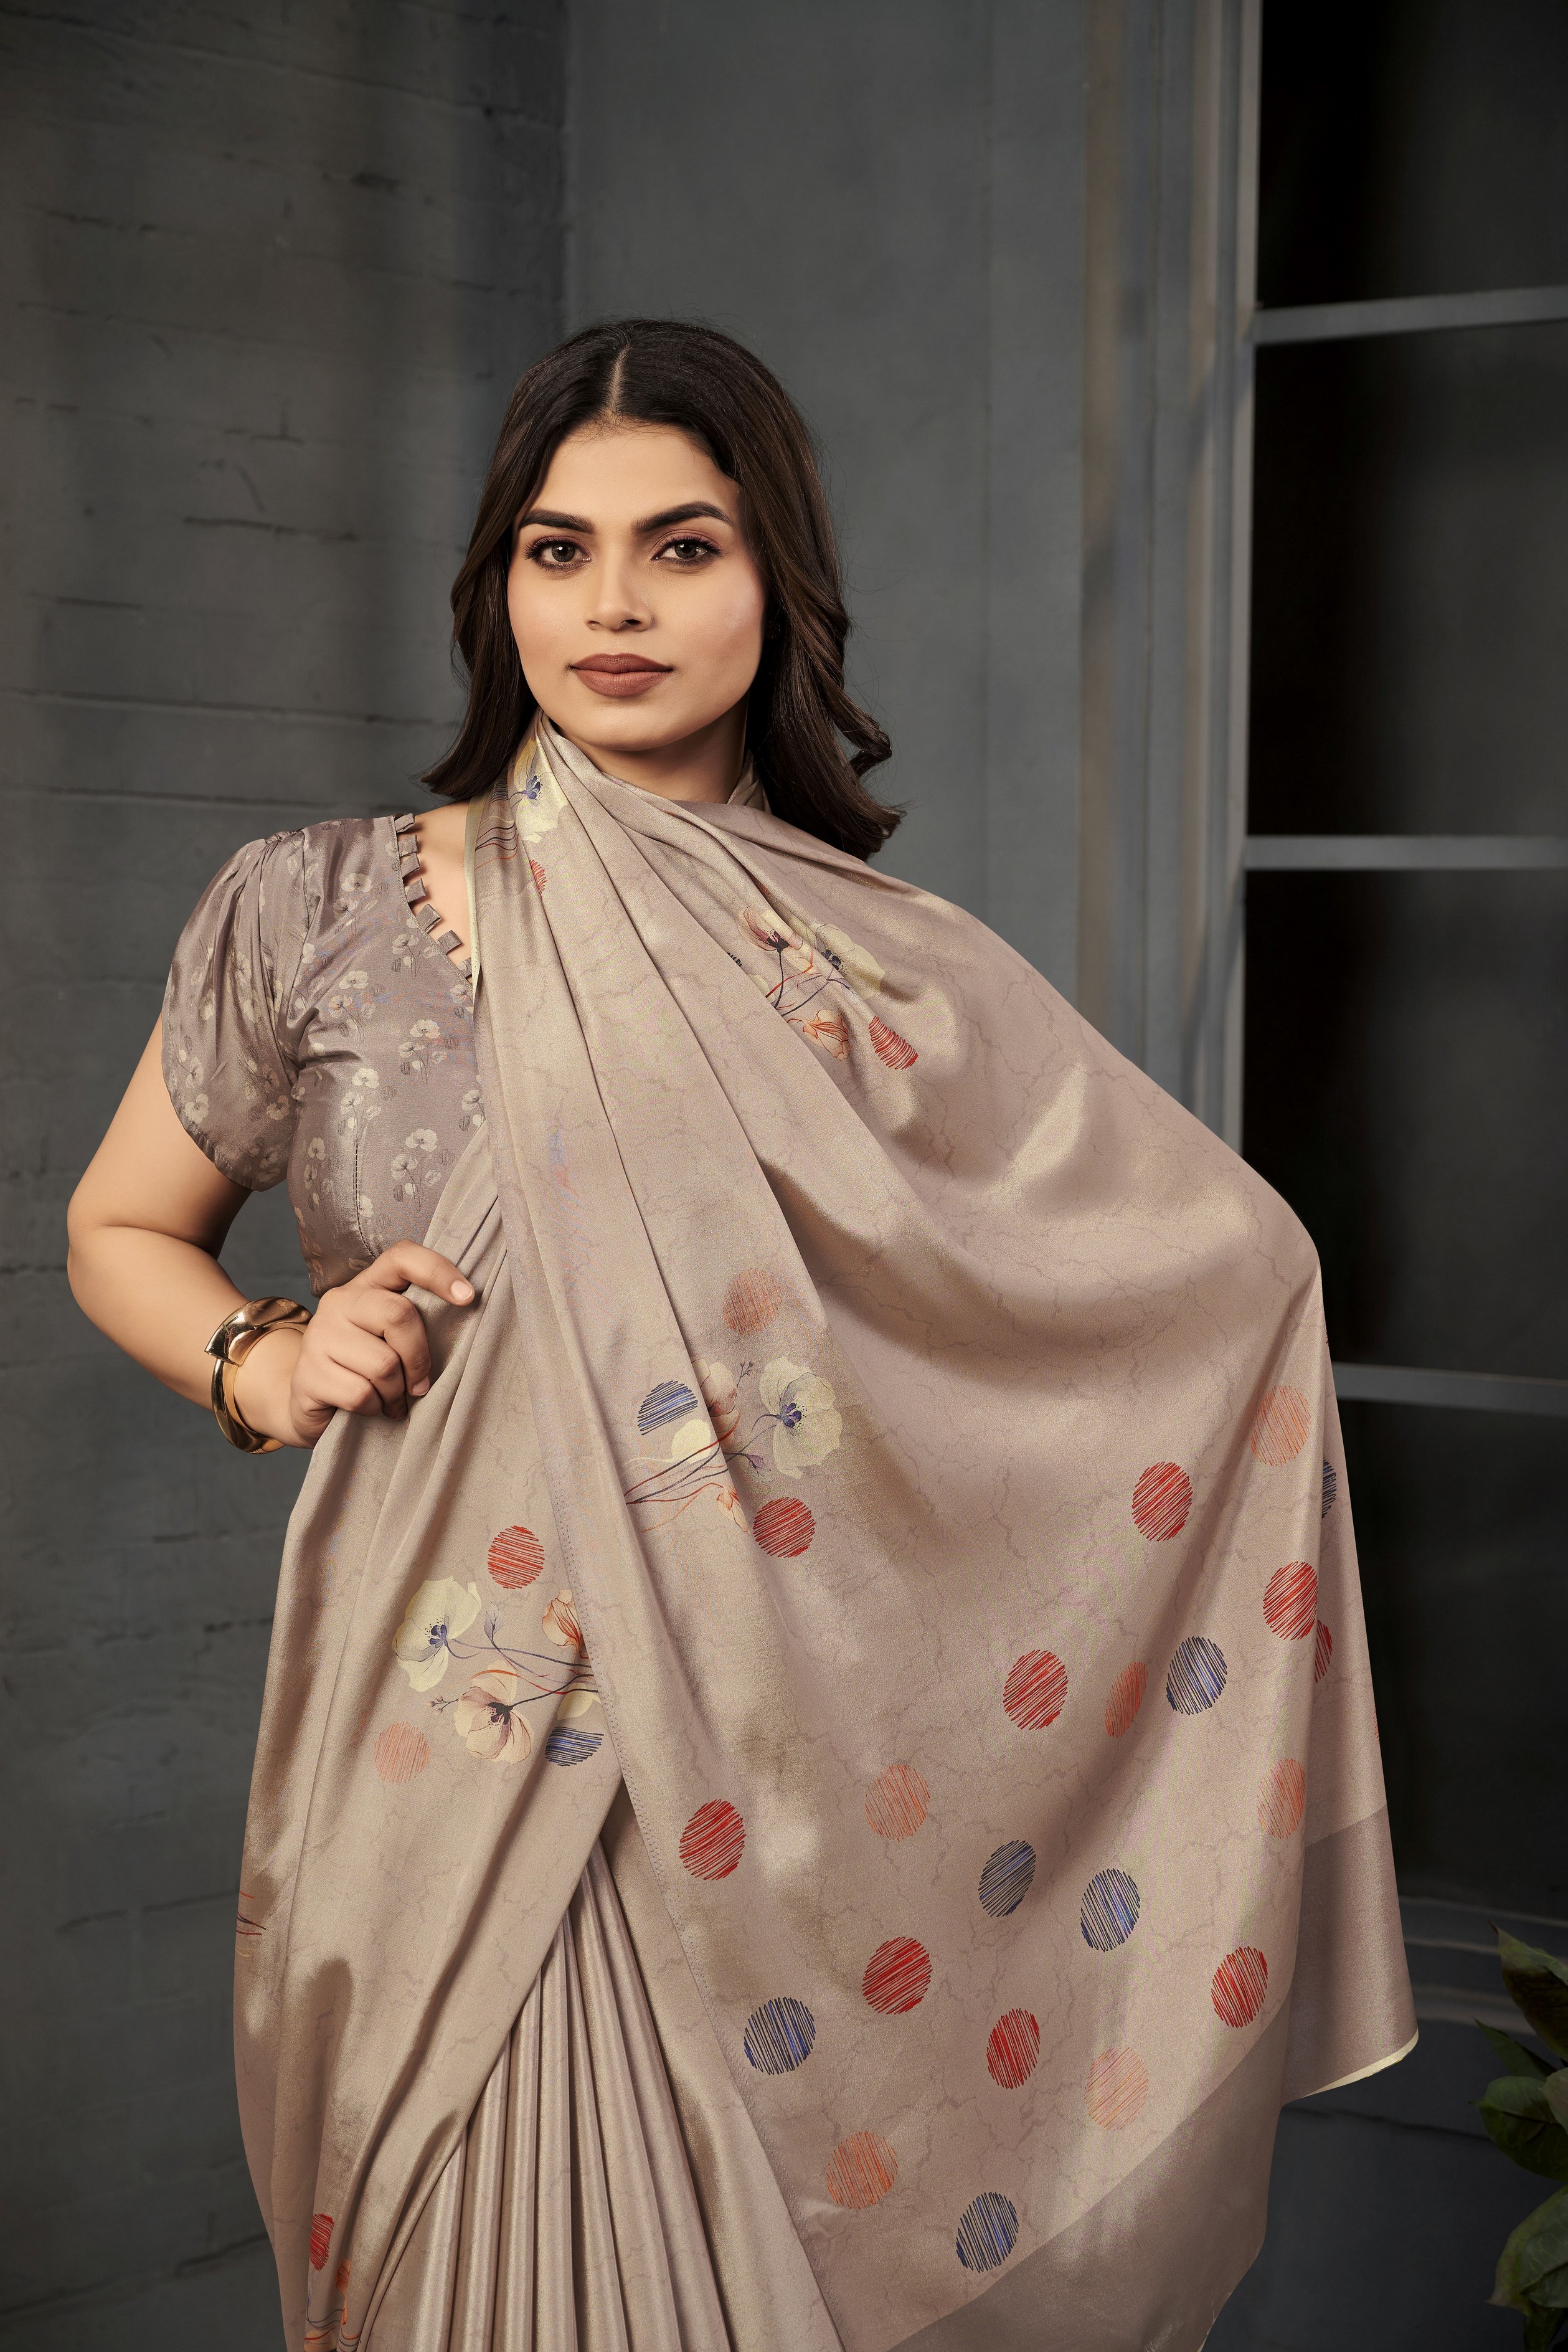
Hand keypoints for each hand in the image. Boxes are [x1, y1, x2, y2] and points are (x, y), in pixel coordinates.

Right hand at [233, 1244, 474, 1446]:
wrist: (306, 1401)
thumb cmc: (363, 1367)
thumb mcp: (389, 1338)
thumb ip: (414, 1323)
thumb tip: (465, 1317)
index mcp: (366, 1286)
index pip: (402, 1258)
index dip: (438, 1271)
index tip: (468, 1297)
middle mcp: (340, 1302)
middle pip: (398, 1315)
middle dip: (419, 1357)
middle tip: (419, 1384)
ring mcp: (320, 1336)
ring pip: (383, 1364)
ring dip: (396, 1392)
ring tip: (391, 1399)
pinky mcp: (308, 1374)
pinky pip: (361, 1394)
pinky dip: (374, 1408)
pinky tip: (368, 1408)